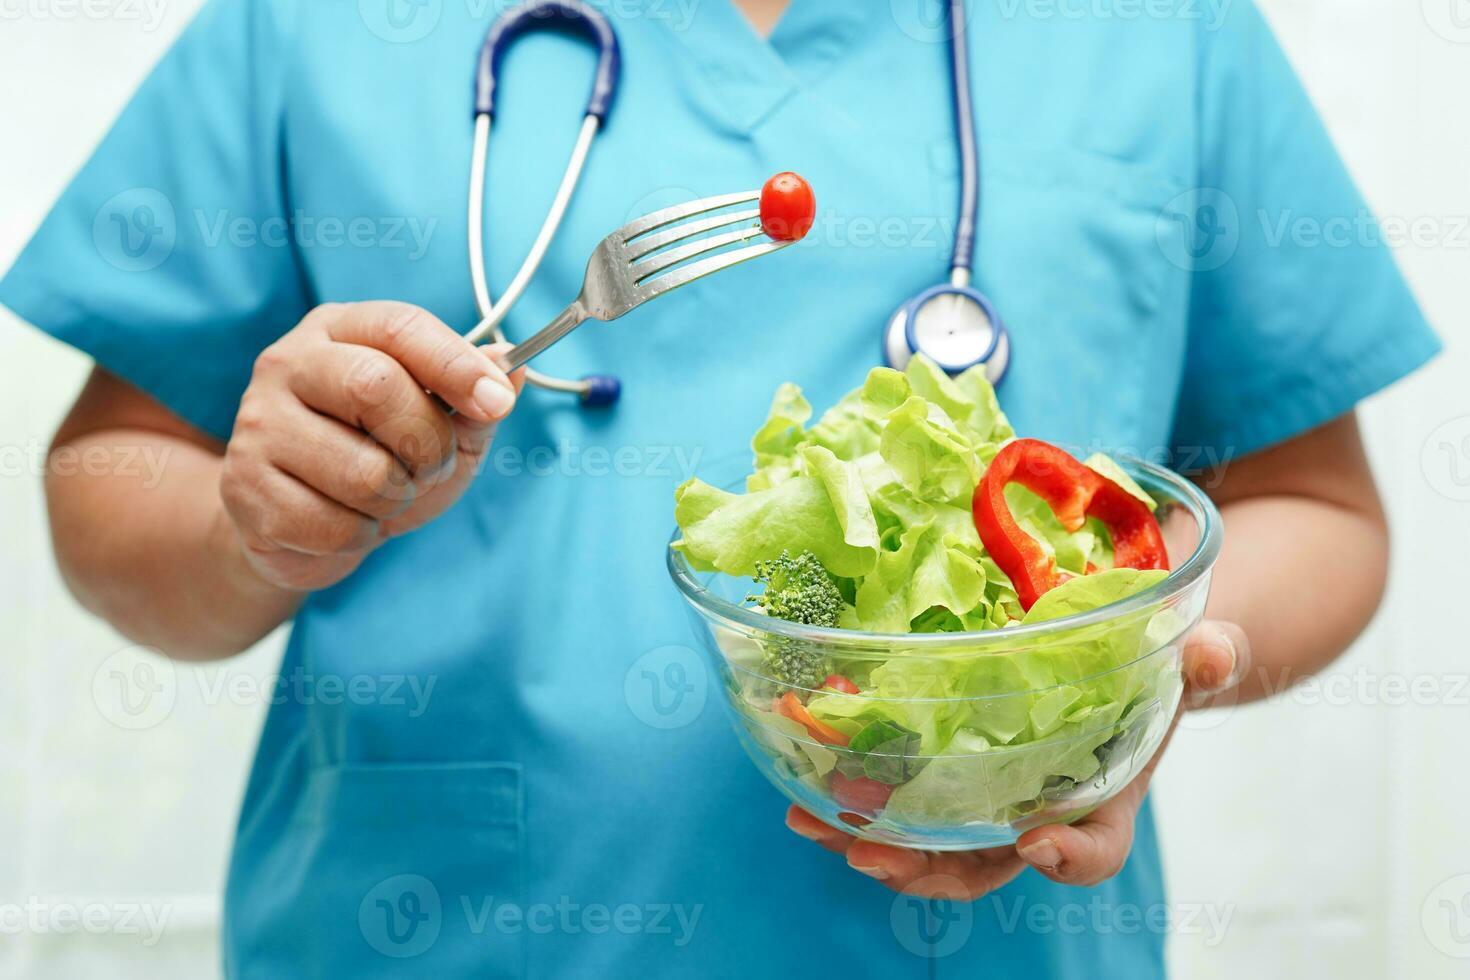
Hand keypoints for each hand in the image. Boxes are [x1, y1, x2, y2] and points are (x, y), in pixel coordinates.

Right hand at [220, 301, 522, 590]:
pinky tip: (346, 520)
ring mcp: (258, 423)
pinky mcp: (243, 486)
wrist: (304, 526)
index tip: (496, 403)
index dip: (455, 365)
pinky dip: (360, 535)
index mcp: (339, 330)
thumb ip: (475, 399)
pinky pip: (332, 524)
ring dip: (396, 497)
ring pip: (362, 470)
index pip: (399, 327)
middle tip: (427, 465)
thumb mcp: (443, 426)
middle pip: (376, 387)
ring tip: (382, 494)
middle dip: (427, 443)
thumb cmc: (381, 459)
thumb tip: (512, 369)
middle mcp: (288, 364)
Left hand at [784, 620, 1247, 898]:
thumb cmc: (1149, 669)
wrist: (1109, 658)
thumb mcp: (1184, 660)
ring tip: (809, 821)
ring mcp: (982, 797)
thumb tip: (1212, 649)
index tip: (1037, 843)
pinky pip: (897, 794)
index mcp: (1100, 800)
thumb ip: (1205, 659)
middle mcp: (1034, 813)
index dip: (1068, 858)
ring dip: (865, 836)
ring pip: (924, 838)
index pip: (1092, 851)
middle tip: (871, 853)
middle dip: (924, 867)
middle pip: (981, 864)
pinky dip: (852, 795)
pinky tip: (803, 779)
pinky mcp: (942, 768)